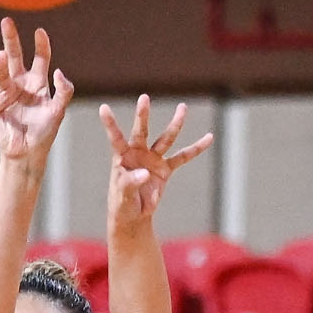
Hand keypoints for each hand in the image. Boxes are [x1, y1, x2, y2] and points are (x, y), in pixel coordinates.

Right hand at [0, 18, 74, 163]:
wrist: (28, 155)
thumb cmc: (45, 134)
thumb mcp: (59, 111)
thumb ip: (64, 91)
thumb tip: (58, 71)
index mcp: (38, 83)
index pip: (40, 58)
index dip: (40, 45)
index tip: (39, 31)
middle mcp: (21, 85)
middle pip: (16, 57)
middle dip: (11, 39)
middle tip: (7, 21)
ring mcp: (6, 96)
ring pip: (2, 74)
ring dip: (1, 65)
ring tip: (2, 55)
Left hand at [100, 97, 213, 231]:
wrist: (134, 215)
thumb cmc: (122, 204)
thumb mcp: (123, 196)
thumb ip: (131, 183)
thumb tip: (145, 174)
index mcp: (122, 158)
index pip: (116, 138)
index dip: (110, 124)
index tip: (103, 108)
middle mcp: (138, 153)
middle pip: (142, 131)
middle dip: (142, 115)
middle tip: (144, 97)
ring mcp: (153, 159)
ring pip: (166, 138)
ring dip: (175, 123)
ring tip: (183, 107)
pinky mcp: (166, 168)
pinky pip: (183, 156)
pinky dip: (196, 148)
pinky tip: (209, 137)